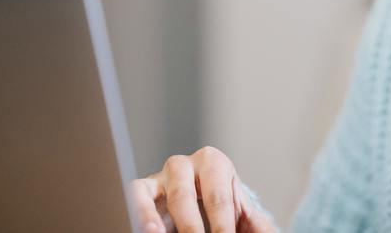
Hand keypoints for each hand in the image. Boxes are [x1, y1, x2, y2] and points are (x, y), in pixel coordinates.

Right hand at [129, 146, 275, 232]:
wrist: (205, 210)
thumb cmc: (223, 210)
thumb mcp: (242, 215)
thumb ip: (257, 224)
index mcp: (214, 164)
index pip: (218, 196)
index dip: (222, 224)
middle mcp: (185, 165)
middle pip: (184, 195)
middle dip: (191, 226)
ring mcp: (160, 176)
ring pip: (152, 191)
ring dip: (154, 218)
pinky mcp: (142, 189)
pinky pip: (134, 195)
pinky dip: (137, 212)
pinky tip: (148, 231)